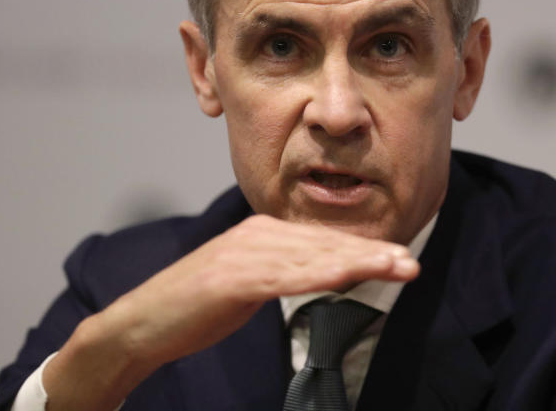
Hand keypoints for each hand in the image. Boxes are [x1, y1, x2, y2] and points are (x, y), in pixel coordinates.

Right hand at [42, 214, 419, 410]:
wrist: (144, 322)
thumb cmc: (198, 306)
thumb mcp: (250, 282)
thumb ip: (285, 272)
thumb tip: (325, 273)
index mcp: (262, 232)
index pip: (323, 240)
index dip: (364, 249)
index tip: (399, 258)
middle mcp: (257, 234)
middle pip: (325, 244)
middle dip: (372, 254)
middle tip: (411, 263)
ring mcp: (245, 254)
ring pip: (314, 257)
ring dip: (361, 262)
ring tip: (398, 268)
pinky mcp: (233, 278)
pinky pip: (287, 277)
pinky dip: (323, 275)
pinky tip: (350, 276)